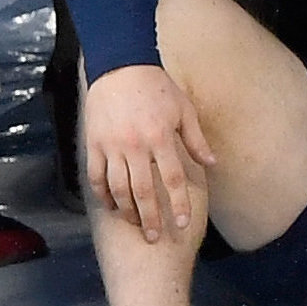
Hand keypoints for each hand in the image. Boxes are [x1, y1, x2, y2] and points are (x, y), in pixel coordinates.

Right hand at [81, 60, 215, 247]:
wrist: (120, 68)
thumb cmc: (157, 88)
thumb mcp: (184, 109)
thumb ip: (196, 139)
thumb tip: (212, 163)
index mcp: (161, 137)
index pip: (173, 179)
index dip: (178, 203)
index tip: (182, 223)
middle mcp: (135, 146)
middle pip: (144, 191)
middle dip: (150, 218)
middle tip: (155, 237)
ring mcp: (112, 146)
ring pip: (118, 188)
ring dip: (127, 210)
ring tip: (135, 225)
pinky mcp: (94, 145)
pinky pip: (96, 177)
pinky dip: (102, 195)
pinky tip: (111, 206)